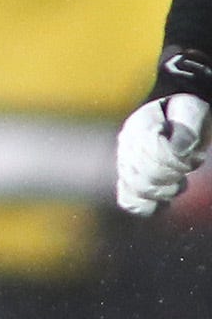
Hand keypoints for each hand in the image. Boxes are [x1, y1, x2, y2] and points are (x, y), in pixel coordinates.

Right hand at [116, 93, 208, 214]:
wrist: (180, 127)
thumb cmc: (187, 119)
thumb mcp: (192, 112)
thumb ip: (186, 126)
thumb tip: (178, 150)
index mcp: (139, 124)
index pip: (151, 151)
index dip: (176, 160)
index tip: (193, 156)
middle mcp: (126, 146)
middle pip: (145, 173)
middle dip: (174, 174)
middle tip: (188, 167)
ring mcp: (125, 167)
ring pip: (139, 190)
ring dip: (166, 190)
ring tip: (178, 182)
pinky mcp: (128, 185)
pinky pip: (130, 203)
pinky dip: (149, 205)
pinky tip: (164, 201)